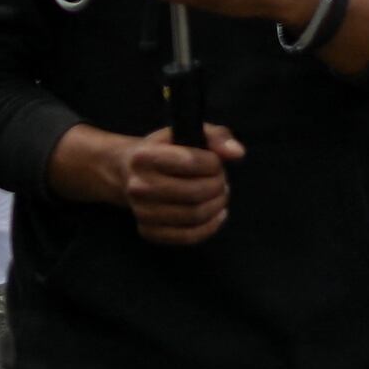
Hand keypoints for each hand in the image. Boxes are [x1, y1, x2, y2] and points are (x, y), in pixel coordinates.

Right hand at [61, 122, 245, 244]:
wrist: (131, 172)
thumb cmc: (168, 149)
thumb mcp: (190, 132)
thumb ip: (218, 137)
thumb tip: (238, 154)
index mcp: (145, 157)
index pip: (191, 162)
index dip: (214, 163)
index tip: (215, 162)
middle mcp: (138, 186)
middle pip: (195, 192)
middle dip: (219, 185)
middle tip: (221, 180)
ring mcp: (141, 212)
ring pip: (194, 216)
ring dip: (217, 205)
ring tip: (219, 194)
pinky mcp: (148, 231)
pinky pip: (186, 237)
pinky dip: (210, 227)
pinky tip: (218, 214)